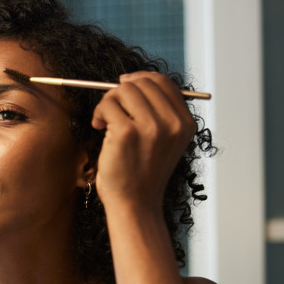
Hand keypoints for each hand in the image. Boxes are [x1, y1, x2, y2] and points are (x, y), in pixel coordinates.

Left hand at [91, 71, 195, 210]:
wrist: (135, 204)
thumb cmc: (142, 174)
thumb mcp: (163, 141)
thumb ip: (159, 112)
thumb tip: (133, 80)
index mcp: (185, 123)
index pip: (163, 82)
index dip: (140, 79)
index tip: (123, 86)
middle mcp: (172, 124)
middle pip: (142, 83)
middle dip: (121, 92)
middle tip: (111, 110)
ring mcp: (151, 127)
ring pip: (124, 90)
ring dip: (108, 102)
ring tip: (105, 121)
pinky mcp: (127, 133)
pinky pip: (108, 105)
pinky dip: (99, 113)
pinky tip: (99, 127)